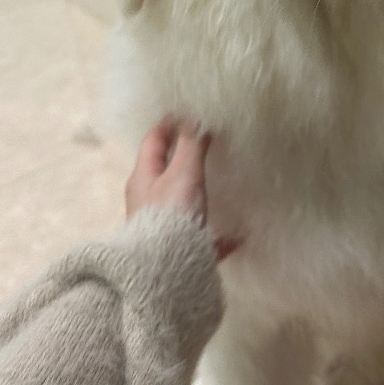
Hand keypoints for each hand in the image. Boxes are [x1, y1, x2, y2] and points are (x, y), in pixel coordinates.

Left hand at [125, 118, 239, 260]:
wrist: (165, 273)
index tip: (184, 111)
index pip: (152, 141)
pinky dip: (219, 235)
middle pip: (164, 173)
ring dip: (198, 193)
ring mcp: (162, 228)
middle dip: (181, 157)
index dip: (168, 124)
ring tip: (220, 184)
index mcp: (143, 179)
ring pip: (181, 204)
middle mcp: (148, 202)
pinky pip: (202, 238)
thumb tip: (194, 117)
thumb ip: (191, 145)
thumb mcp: (183, 173)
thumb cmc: (170, 218)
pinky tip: (239, 236)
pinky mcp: (179, 251)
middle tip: (202, 141)